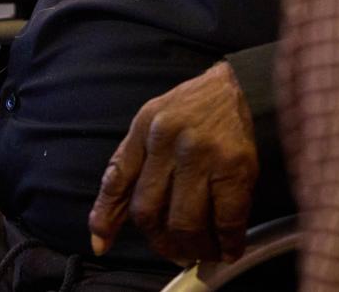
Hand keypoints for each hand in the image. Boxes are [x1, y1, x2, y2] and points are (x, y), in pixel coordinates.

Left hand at [88, 62, 257, 266]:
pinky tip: (227, 248)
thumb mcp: (151, 123)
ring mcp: (202, 155)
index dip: (107, 216)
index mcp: (145, 127)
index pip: (118, 178)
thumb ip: (127, 166)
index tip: (101, 244)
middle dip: (160, 242)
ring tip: (198, 251)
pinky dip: (226, 244)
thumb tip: (101, 227)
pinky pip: (226, 221)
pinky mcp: (235, 167)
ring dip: (192, 249)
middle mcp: (168, 140)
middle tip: (174, 251)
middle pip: (149, 210)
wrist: (236, 87)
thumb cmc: (190, 109)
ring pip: (185, 223)